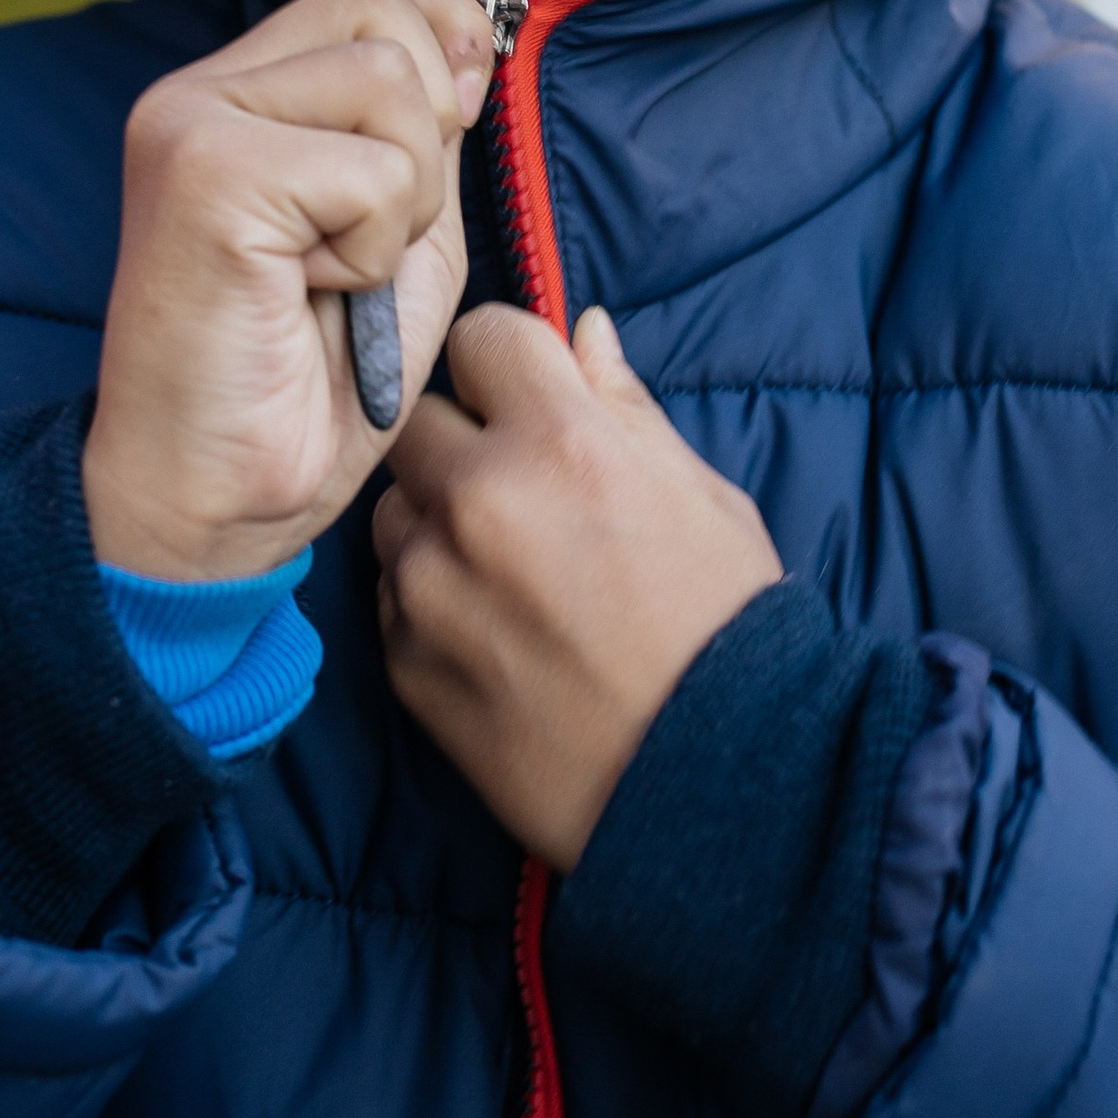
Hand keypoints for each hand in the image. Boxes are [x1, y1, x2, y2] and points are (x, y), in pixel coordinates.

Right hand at [83, 0, 496, 581]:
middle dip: (426, 131)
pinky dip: (375, 249)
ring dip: (402, 203)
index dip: (445, 38)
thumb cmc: (310, 381)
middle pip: (386, 6)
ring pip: (389, 81)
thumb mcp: (400, 226)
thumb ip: (423, 127)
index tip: (447, 134)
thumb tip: (472, 34)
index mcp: (240, 89)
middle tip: (367, 239)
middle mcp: (198, 86)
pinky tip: (312, 297)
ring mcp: (190, 119)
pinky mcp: (201, 171)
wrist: (218, 498)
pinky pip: (372, 169)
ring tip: (336, 274)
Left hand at [374, 303, 783, 868]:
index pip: (483, 336)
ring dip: (437, 525)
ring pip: (395, 510)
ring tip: (512, 577)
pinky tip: (497, 637)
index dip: (510, 365)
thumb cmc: (726, 632)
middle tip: (521, 493)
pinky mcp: (404, 663)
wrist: (710, 784)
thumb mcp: (702, 497)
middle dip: (464, 442)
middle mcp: (479, 500)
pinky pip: (391, 597)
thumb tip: (584, 333)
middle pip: (420, 419)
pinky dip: (429, 604)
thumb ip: (626, 407)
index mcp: (561, 442)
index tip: (529, 397)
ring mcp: (430, 585)